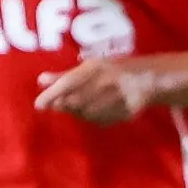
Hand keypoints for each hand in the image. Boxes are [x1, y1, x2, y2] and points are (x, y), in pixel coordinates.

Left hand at [35, 58, 155, 123]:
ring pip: (87, 113)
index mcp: (97, 67)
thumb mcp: (89, 67)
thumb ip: (64, 75)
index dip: (52, 94)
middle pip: (76, 101)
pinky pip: (101, 120)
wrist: (149, 78)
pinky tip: (94, 110)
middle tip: (57, 105)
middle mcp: (108, 81)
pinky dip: (93, 118)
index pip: (69, 82)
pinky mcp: (127, 112)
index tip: (38, 105)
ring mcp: (120, 98)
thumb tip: (40, 80)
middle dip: (63, 105)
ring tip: (78, 105)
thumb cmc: (111, 71)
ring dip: (77, 112)